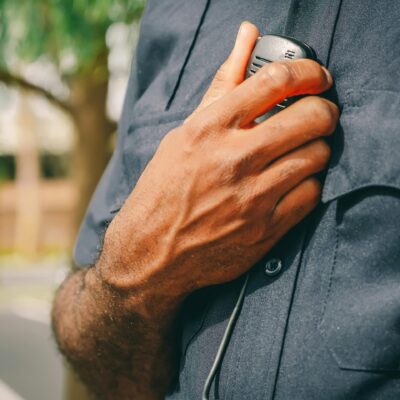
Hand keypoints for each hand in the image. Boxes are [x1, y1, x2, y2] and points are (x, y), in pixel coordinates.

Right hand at [99, 22, 338, 303]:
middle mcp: (232, 159)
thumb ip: (222, 86)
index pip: (276, 80)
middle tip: (317, 116)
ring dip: (316, 149)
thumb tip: (247, 35)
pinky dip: (308, 184)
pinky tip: (291, 184)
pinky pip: (311, 195)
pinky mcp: (264, 229)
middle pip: (310, 117)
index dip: (308, 71)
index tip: (316, 77)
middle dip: (323, 111)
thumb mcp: (185, 135)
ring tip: (300, 152)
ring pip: (317, 156)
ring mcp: (251, 197)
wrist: (152, 253)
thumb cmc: (163, 190)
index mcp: (208, 129)